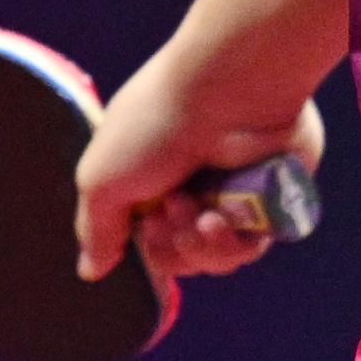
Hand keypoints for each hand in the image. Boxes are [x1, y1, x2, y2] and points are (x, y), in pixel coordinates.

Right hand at [72, 57, 327, 288]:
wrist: (226, 90)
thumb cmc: (156, 124)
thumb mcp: (102, 178)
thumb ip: (96, 230)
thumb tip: (89, 271)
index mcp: (149, 177)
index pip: (143, 239)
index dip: (143, 245)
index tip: (144, 223)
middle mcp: (191, 186)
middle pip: (178, 256)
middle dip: (170, 246)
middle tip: (173, 207)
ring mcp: (233, 195)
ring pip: (213, 260)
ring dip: (200, 247)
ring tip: (203, 214)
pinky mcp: (271, 200)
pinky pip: (249, 249)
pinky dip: (231, 244)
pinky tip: (222, 219)